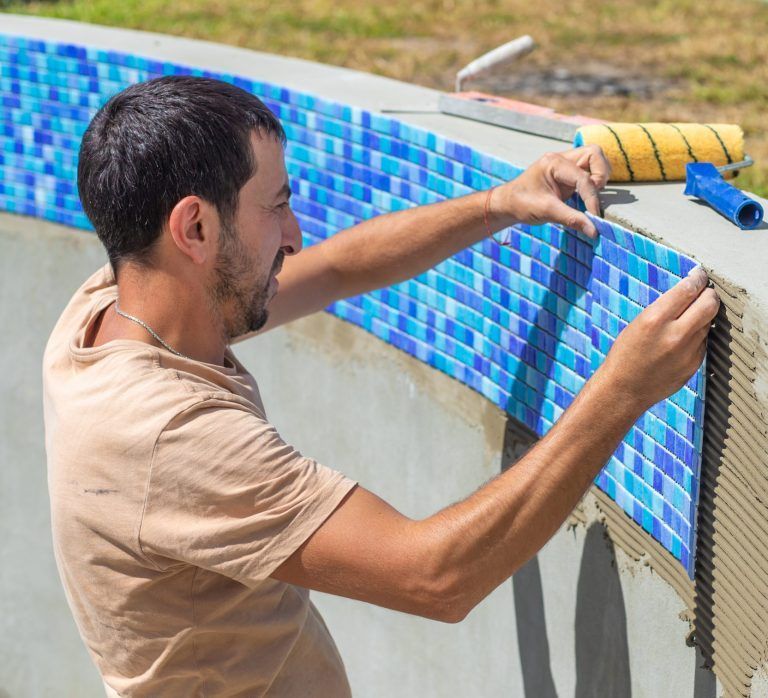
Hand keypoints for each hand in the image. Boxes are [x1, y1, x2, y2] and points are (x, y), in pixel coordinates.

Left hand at [492, 145, 610, 237]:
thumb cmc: (521, 204)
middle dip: (600, 175)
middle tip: (592, 198)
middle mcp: (561, 159)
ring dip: (598, 178)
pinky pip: (589, 172)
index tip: (594, 218)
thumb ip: (571, 219)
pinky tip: (585, 199)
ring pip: (594, 161)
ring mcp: (566, 165)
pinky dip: (593, 184)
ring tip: (588, 198)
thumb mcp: (545, 212)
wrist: (508, 204)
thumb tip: (594, 231)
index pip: (583, 178)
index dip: (592, 199)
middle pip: (594, 155)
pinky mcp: (569, 174)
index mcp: (553, 163)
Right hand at [598, 267, 719, 410]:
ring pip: (708, 322)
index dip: (697, 278)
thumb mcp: (638, 324)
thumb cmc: (625, 354)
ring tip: (685, 320)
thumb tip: (690, 292)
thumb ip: (665, 308)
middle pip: (709, 303)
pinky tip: (679, 342)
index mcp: (655, 319)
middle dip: (709, 294)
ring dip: (701, 316)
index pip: (688, 289)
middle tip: (704, 292)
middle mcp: (674, 334)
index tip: (699, 275)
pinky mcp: (694, 364)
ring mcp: (688, 351)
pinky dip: (696, 337)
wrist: (624, 389)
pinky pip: (703, 342)